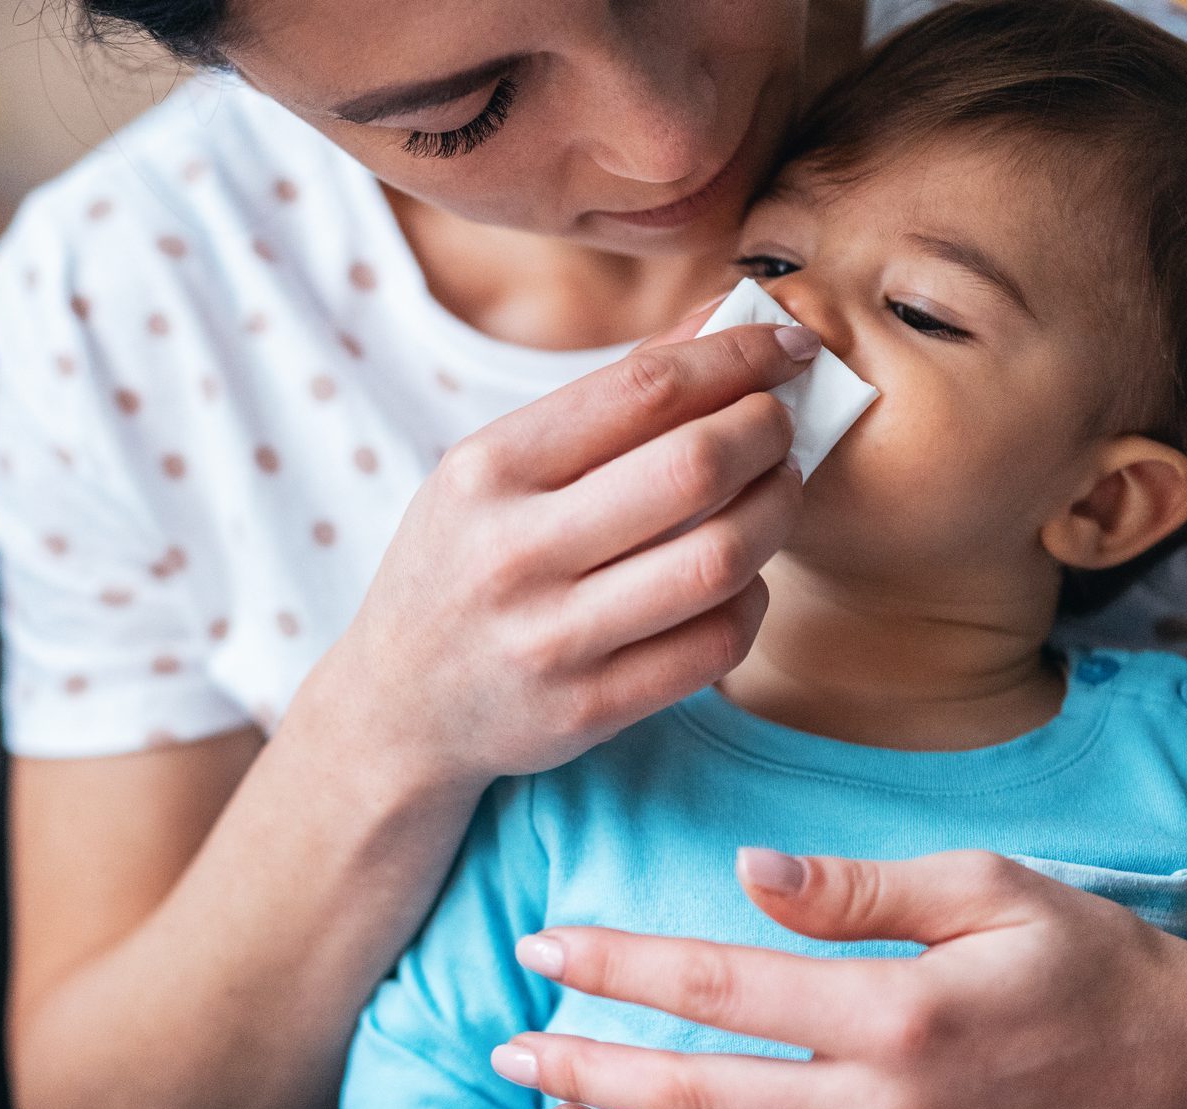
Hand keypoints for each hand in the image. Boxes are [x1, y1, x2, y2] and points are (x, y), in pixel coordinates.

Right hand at [301, 312, 819, 789]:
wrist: (398, 706)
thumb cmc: (461, 564)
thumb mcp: (495, 469)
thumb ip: (607, 398)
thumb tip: (724, 320)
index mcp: (489, 470)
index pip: (644, 390)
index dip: (738, 358)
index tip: (788, 349)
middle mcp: (514, 552)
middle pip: (694, 468)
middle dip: (768, 431)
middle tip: (782, 425)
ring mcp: (552, 639)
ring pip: (719, 560)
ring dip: (776, 514)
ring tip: (776, 493)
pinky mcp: (589, 710)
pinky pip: (715, 645)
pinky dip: (752, 600)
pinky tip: (741, 579)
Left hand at [494, 849, 1186, 1108]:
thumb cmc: (1086, 961)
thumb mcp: (985, 887)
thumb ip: (855, 886)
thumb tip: (741, 872)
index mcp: (898, 1010)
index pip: (717, 986)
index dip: (616, 965)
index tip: (541, 946)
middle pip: (697, 1100)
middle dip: (585, 1072)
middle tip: (509, 1049)